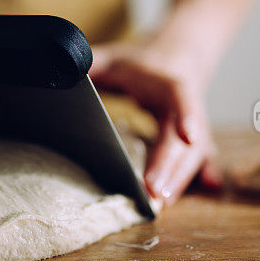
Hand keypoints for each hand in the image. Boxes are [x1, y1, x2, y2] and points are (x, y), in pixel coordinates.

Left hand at [90, 41, 221, 204]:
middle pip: (183, 138)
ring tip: (159, 203)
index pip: (181, 96)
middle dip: (170, 165)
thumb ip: (90, 62)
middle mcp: (186, 106)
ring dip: (178, 180)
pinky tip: (184, 197)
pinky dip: (191, 180)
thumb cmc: (139, 64)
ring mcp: (193, 126)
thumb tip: (63, 69)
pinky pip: (196, 163)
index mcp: (167, 83)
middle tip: (154, 192)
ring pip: (192, 155)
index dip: (186, 115)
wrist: (175, 61)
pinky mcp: (193, 142)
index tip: (187, 137)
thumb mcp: (113, 57)